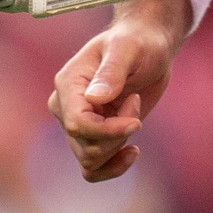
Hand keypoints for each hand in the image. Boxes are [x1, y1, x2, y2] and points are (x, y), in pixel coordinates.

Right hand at [48, 0, 187, 180]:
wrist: (147, 48)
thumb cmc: (138, 43)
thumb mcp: (128, 49)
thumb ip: (112, 72)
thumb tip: (94, 99)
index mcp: (68, 83)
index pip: (78, 124)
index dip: (108, 131)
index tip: (137, 122)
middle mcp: (65, 106)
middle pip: (85, 146)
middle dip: (119, 134)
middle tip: (135, 102)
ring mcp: (76, 124)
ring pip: (89, 160)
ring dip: (118, 145)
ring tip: (134, 116)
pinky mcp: (92, 136)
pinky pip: (92, 169)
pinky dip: (112, 167)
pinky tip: (133, 151)